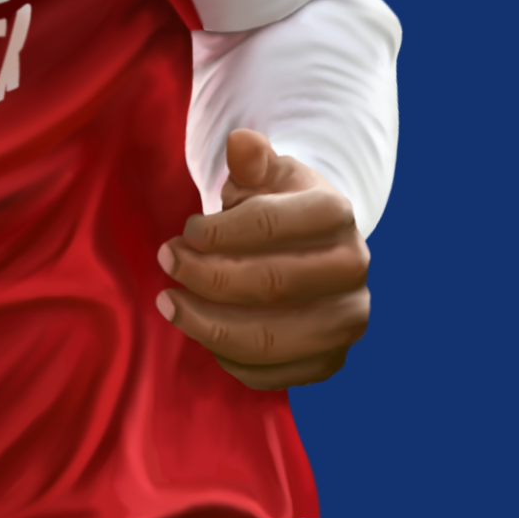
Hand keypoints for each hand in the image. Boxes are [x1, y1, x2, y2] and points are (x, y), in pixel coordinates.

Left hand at [156, 129, 370, 388]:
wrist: (311, 247)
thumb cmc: (278, 205)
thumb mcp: (265, 174)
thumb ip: (252, 160)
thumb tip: (240, 143)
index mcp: (336, 213)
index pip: (268, 225)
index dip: (217, 232)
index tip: (184, 232)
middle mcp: (352, 269)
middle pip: (269, 284)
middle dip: (204, 276)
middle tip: (166, 262)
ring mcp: (346, 321)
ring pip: (268, 338)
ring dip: (206, 324)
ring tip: (169, 303)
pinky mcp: (329, 361)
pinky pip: (271, 375)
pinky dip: (227, 358)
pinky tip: (202, 331)